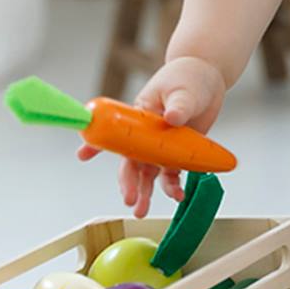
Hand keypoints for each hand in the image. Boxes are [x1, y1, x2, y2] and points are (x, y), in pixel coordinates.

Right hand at [76, 55, 226, 216]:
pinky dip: (173, 186)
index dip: (96, 143)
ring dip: (146, 192)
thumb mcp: (183, 89)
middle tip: (130, 200)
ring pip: (149, 173)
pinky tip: (178, 196)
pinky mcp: (178, 152)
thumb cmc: (187, 77)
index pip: (114, 131)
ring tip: (143, 211)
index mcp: (138, 115)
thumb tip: (173, 117)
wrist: (207, 79)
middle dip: (128, 182)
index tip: (82, 155)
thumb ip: (179, 104)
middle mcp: (146, 134)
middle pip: (132, 161)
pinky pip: (172, 173)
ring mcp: (161, 145)